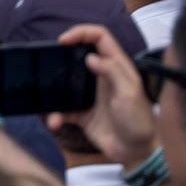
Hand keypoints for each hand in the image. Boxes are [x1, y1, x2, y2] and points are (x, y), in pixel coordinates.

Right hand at [60, 23, 156, 167]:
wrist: (137, 153)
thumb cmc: (139, 121)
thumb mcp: (130, 93)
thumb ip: (113, 71)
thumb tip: (90, 57)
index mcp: (116, 66)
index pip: (99, 37)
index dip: (81, 32)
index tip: (63, 40)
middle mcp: (102, 77)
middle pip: (79, 54)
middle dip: (62, 55)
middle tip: (47, 61)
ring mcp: (91, 95)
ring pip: (67, 81)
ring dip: (54, 88)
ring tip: (47, 95)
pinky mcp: (83, 114)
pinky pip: (64, 109)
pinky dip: (56, 115)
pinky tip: (55, 122)